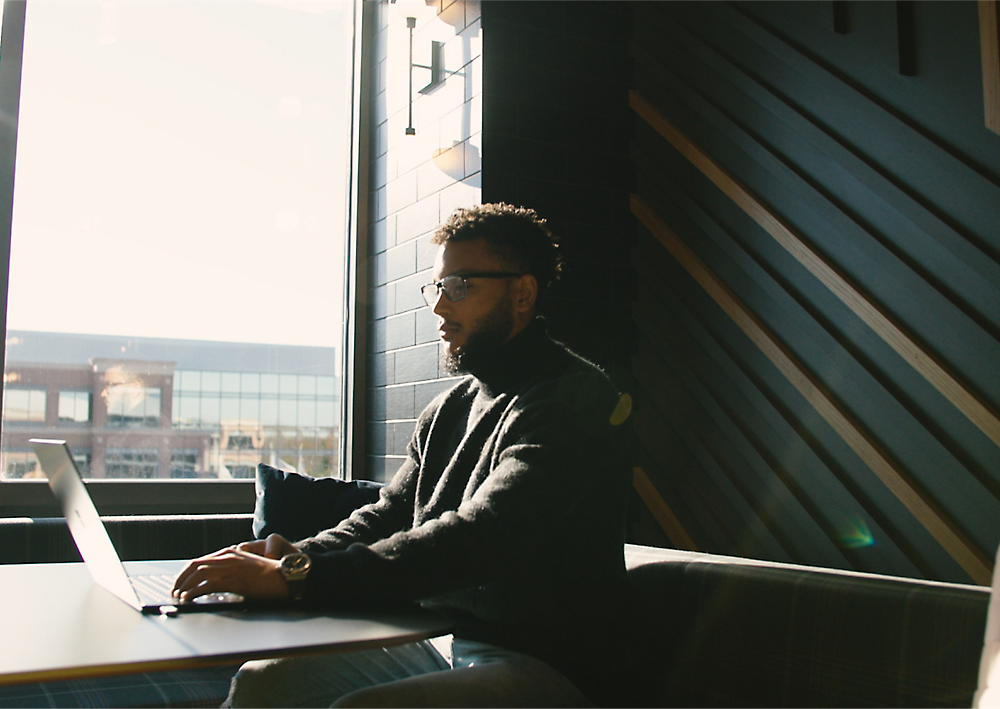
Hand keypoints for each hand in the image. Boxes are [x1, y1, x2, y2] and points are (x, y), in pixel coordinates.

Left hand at [171, 534, 297, 601]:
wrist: (285, 577)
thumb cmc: (268, 576)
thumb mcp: (246, 568)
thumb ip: (230, 571)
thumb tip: (213, 583)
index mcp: (230, 553)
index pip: (200, 561)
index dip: (186, 573)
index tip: (180, 583)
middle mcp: (228, 557)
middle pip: (195, 565)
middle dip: (181, 579)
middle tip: (175, 591)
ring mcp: (231, 568)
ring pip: (199, 574)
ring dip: (185, 586)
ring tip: (180, 597)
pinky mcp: (235, 580)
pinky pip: (208, 586)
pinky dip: (195, 592)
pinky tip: (189, 599)